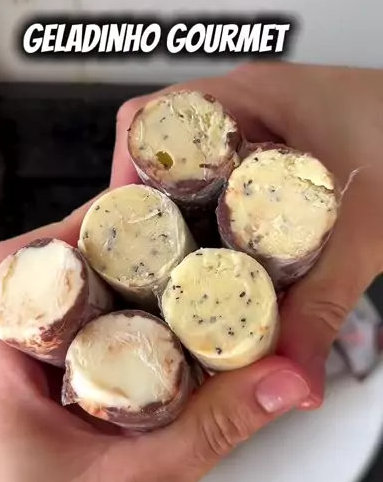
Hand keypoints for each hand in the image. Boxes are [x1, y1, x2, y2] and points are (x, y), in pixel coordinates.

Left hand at [0, 199, 310, 481]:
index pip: (19, 274)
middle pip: (53, 292)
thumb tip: (285, 375)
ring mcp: (37, 412)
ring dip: (126, 308)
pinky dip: (138, 354)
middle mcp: (11, 387)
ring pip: (79, 331)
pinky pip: (100, 373)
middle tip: (169, 242)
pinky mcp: (65, 437)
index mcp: (0, 382)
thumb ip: (221, 424)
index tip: (131, 217)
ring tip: (179, 283)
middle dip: (110, 263)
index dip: (71, 235)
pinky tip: (179, 352)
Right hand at [112, 63, 382, 405]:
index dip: (123, 180)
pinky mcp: (289, 151)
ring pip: (197, 171)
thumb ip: (322, 312)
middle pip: (163, 154)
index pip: (147, 123)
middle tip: (146, 272)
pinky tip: (231, 262)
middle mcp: (248, 106)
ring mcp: (269, 127)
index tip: (123, 237)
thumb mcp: (363, 233)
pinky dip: (223, 219)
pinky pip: (232, 182)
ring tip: (179, 274)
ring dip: (186, 218)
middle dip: (150, 213)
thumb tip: (287, 385)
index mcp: (248, 96)